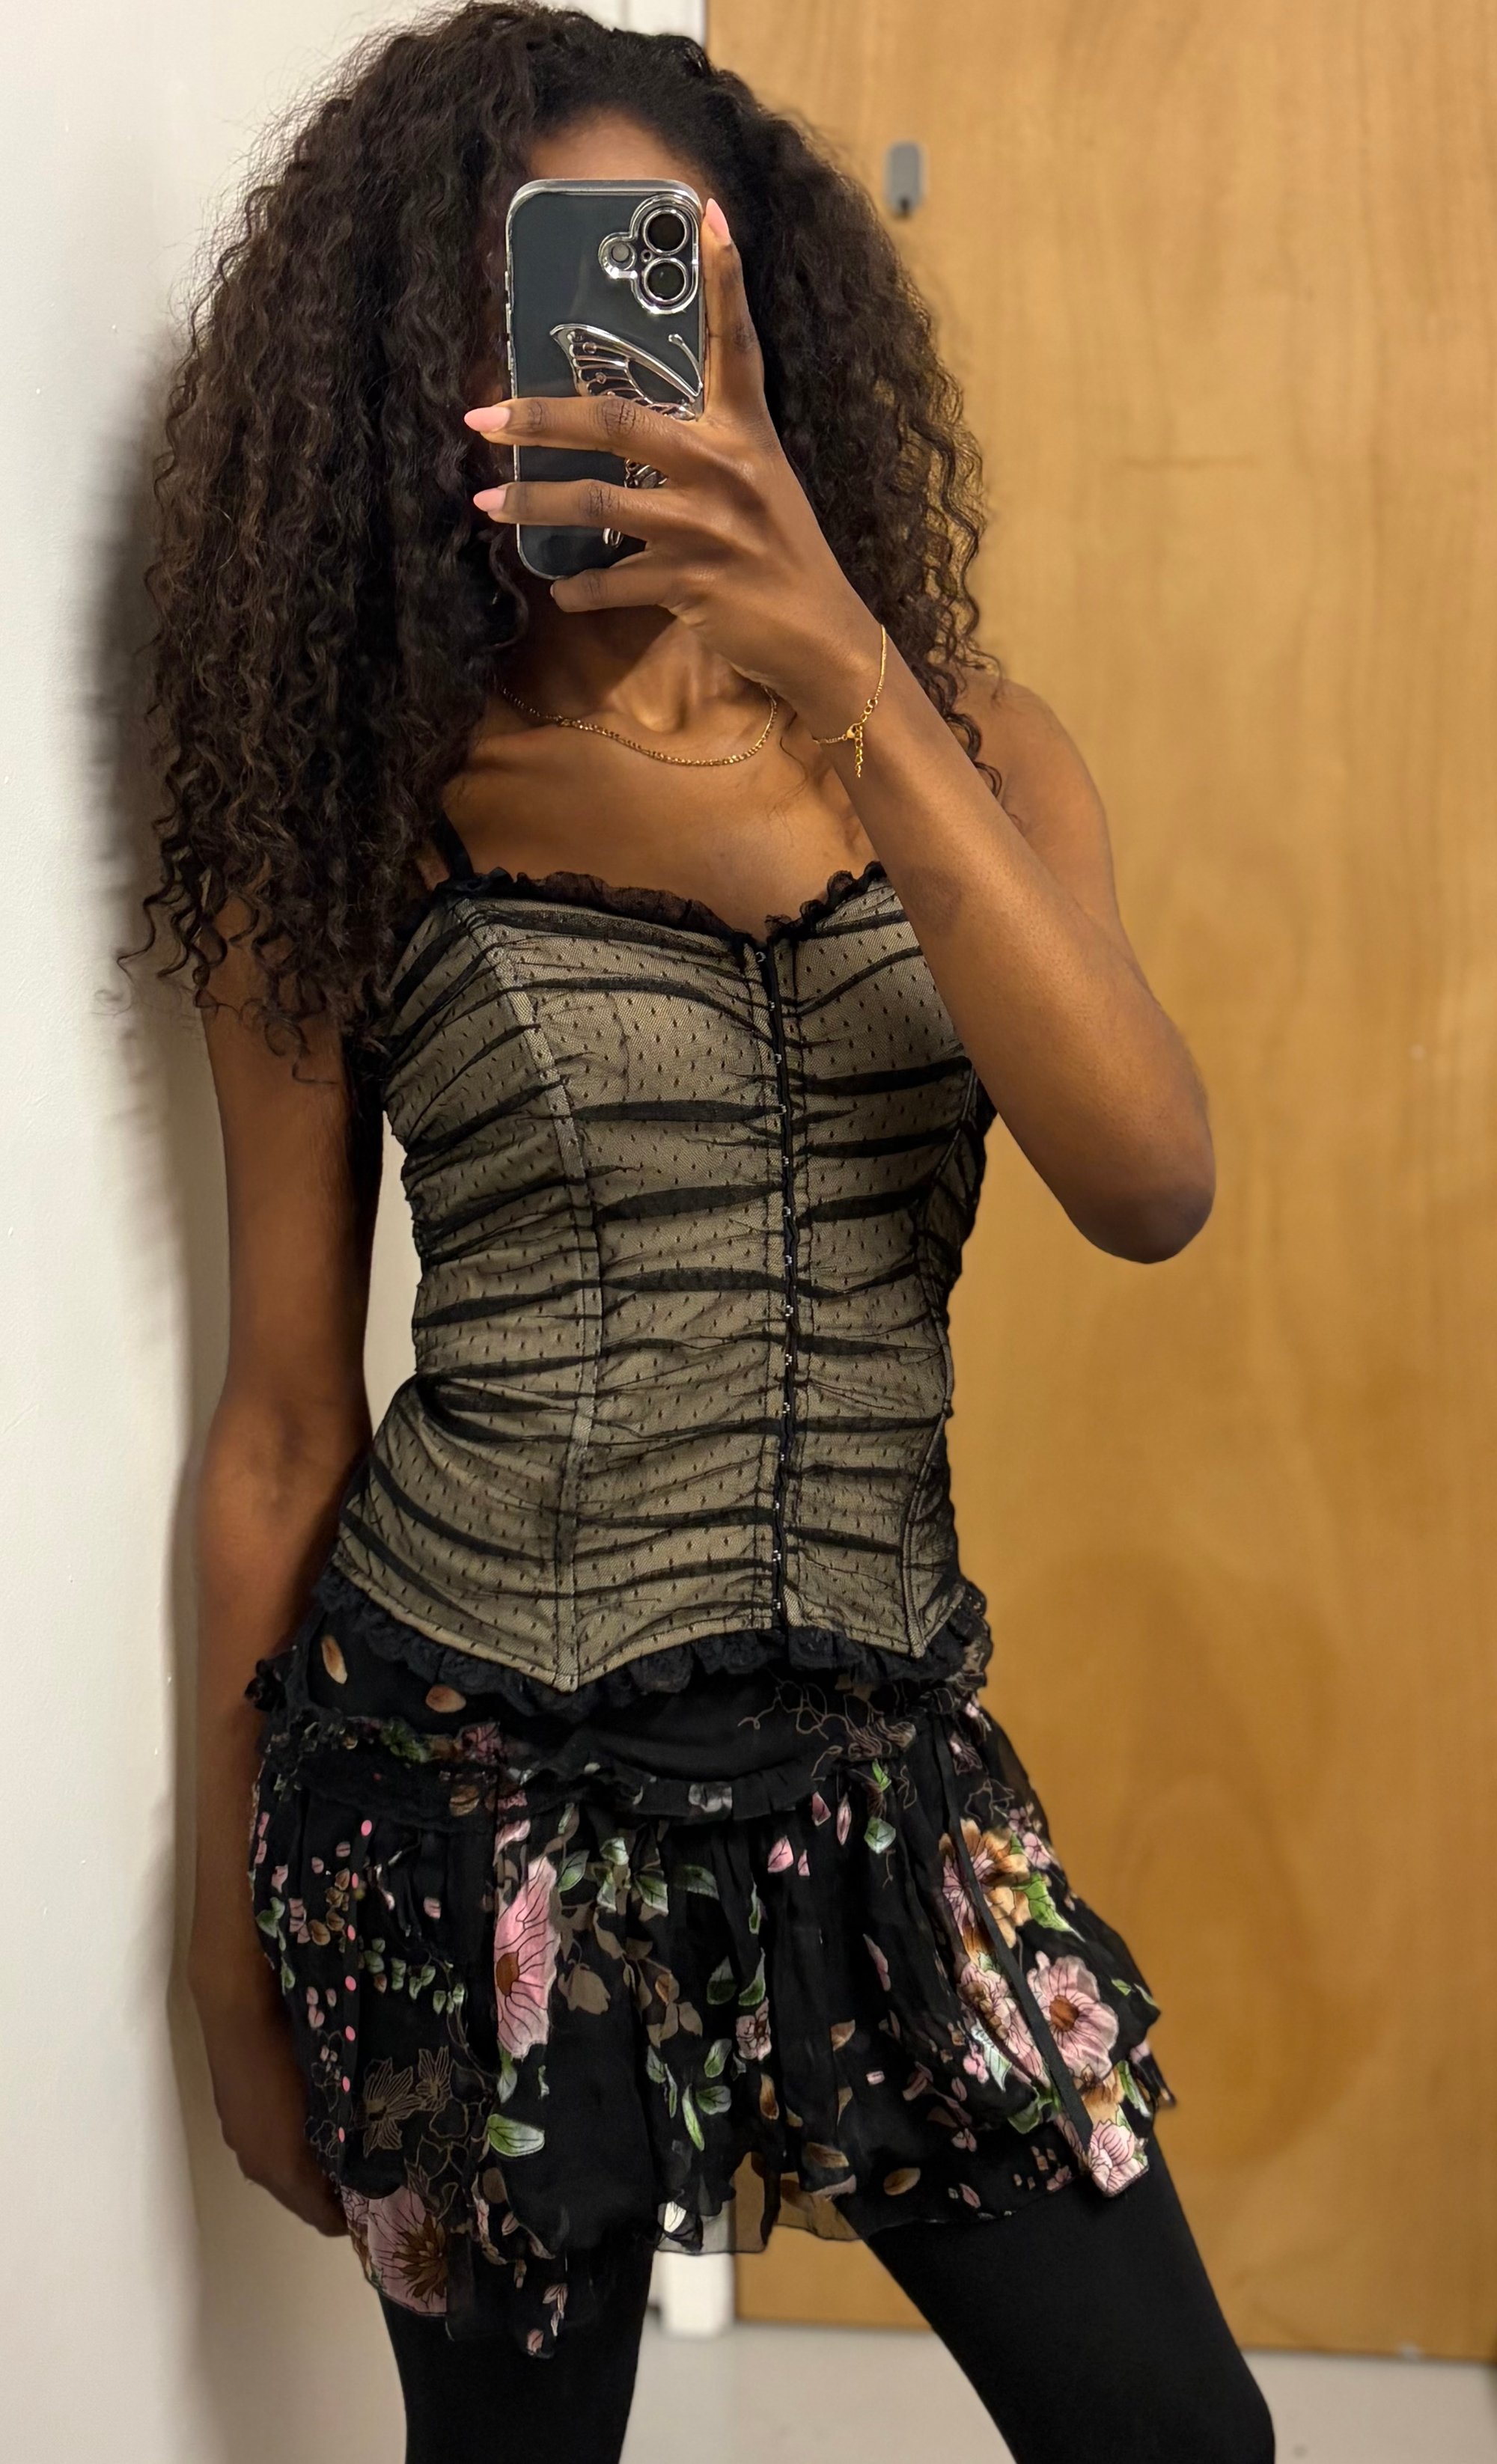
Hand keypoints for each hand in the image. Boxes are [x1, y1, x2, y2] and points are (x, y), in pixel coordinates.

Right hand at [191, 1947, 346, 2236]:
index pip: (320, 2216)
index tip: (381, 2202)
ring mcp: (239, 2137)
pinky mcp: (231, 2112)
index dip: (349, 2216)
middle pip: (297, 2196)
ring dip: (310, 2165)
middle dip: (330, 2191)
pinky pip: (265, 2144)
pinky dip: (290, 2143)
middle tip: (370, 2169)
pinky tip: (313, 2115)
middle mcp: (255, 2162)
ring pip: (280, 2169)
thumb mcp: (332, 2094)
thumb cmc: (293, 2048)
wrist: (237, 2004)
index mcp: (280, 2167)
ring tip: (348, 2141)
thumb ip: (347, 2136)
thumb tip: (370, 2160)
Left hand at [465, 198, 883, 735]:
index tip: (709, 215)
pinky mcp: (690, 584)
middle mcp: (724, 469)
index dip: (725, 279)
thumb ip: (708, 451)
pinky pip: (612, 583)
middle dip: (541, 417)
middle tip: (482, 415)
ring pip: (598, 504)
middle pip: (617, 422)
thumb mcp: (761, 485)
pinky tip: (562, 589)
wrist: (821, 637)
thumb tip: (638, 431)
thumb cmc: (785, 557)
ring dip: (534, 503)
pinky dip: (578, 590)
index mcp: (747, 433)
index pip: (735, 344)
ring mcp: (705, 528)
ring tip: (488, 502)